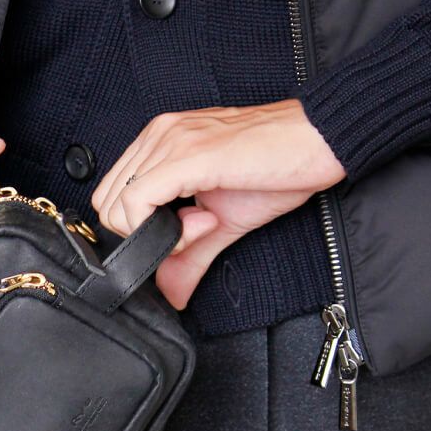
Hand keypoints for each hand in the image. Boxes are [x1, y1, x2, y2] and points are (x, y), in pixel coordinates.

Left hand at [90, 99, 345, 308]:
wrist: (324, 138)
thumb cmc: (279, 166)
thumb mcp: (223, 221)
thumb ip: (189, 255)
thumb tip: (172, 294)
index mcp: (160, 143)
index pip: (112, 197)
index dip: (138, 230)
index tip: (183, 235)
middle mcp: (158, 136)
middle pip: (107, 204)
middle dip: (142, 234)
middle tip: (192, 233)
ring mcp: (169, 141)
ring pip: (118, 206)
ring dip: (158, 231)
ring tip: (206, 224)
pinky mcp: (187, 154)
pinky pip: (140, 201)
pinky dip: (166, 228)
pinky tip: (206, 222)